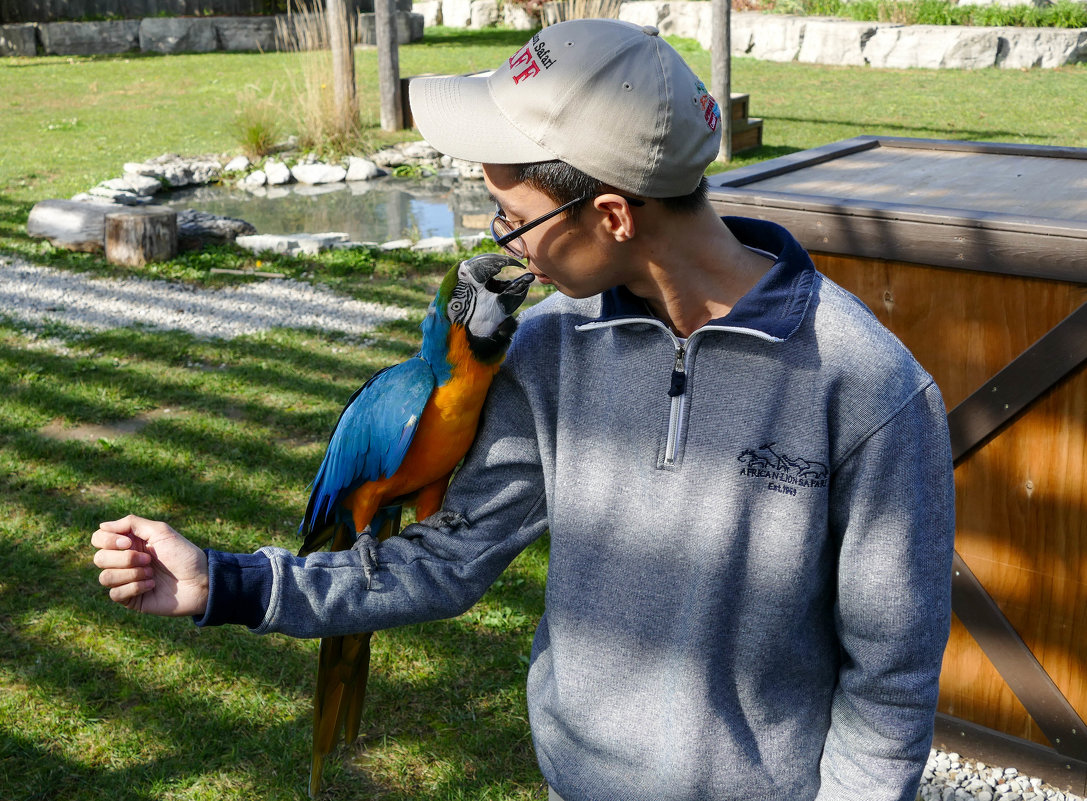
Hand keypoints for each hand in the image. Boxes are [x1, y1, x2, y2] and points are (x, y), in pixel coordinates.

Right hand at [91, 515, 209, 616]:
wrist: (201, 581)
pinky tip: (152, 585)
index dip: (107, 540)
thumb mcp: (160, 532)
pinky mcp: (131, 599)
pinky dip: (134, 588)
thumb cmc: (184, 554)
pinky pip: (115, 594)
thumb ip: (131, 524)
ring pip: (105, 577)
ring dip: (131, 574)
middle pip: (99, 558)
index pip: (98, 538)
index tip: (128, 543)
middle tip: (148, 559)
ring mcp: (126, 581)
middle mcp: (124, 561)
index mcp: (129, 543)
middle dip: (125, 559)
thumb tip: (102, 525)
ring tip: (151, 573)